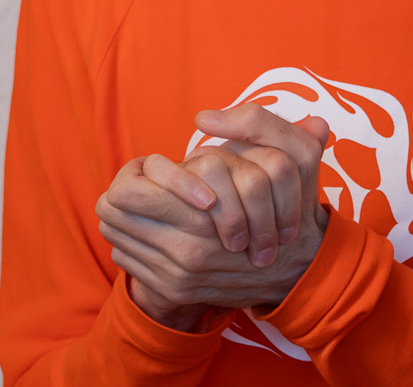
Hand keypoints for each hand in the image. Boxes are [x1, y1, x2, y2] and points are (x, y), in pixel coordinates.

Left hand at [95, 106, 329, 328]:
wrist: (300, 270)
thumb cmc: (293, 207)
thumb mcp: (293, 156)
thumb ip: (255, 123)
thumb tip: (204, 119)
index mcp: (206, 210)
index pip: (126, 192)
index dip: (130, 176)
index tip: (144, 170)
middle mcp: (187, 250)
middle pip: (113, 216)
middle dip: (117, 199)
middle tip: (130, 187)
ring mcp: (179, 276)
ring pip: (118, 239)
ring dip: (121, 223)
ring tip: (134, 209)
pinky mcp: (177, 292)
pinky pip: (130, 263)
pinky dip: (130, 247)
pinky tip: (145, 233)